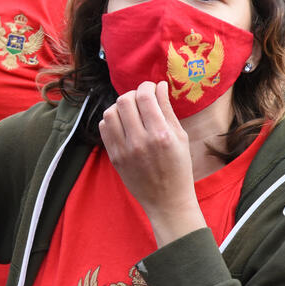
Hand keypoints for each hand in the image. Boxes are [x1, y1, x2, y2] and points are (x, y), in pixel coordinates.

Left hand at [98, 81, 205, 245]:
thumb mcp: (180, 137)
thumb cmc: (179, 167)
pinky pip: (104, 128)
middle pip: (124, 101)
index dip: (146, 86)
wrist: (167, 200)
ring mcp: (124, 150)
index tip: (150, 87)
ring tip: (131, 111)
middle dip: (133, 94)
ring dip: (120, 106)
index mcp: (161, 135)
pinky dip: (111, 120)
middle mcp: (140, 141)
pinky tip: (123, 124)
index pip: (145, 97)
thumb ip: (167, 109)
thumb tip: (158, 86)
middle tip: (141, 99)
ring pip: (110, 112)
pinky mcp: (114, 157)